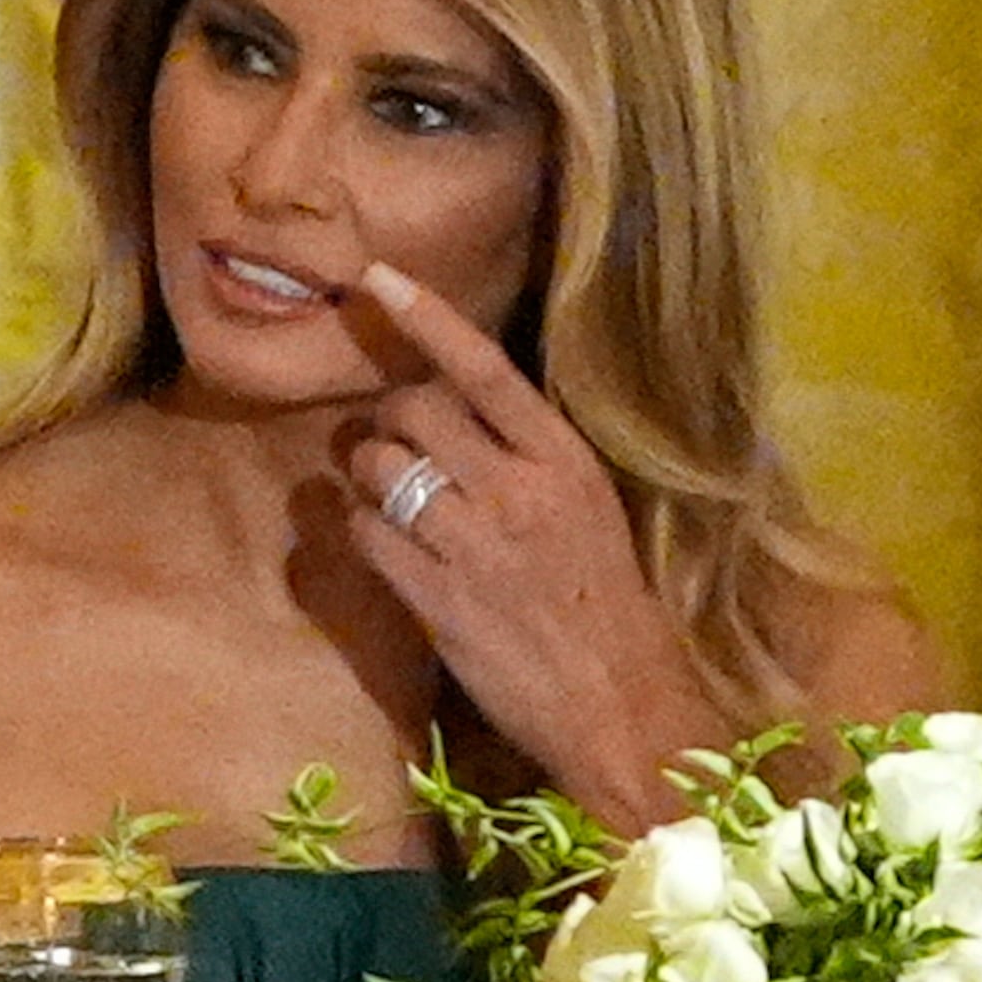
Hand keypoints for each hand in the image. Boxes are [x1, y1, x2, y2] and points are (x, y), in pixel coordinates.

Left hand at [341, 262, 729, 824]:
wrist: (622, 704)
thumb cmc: (606, 604)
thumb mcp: (589, 509)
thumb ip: (527, 456)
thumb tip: (454, 405)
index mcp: (564, 460)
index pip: (483, 369)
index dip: (426, 318)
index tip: (376, 277)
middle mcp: (517, 490)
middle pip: (411, 411)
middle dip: (389, 421)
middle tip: (398, 448)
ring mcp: (473, 543)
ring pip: (376, 468)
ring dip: (367, 476)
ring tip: (393, 501)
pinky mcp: (436, 596)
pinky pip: (364, 534)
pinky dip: (359, 532)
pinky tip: (385, 547)